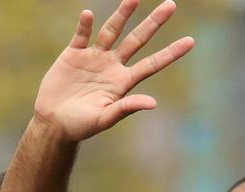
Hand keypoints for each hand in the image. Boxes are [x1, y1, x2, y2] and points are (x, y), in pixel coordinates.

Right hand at [34, 0, 193, 140]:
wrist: (54, 123)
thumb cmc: (80, 126)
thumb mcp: (104, 119)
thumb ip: (127, 107)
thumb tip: (153, 103)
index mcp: (123, 83)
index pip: (152, 64)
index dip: (170, 53)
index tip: (190, 42)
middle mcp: (112, 66)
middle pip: (137, 40)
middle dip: (153, 23)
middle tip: (171, 5)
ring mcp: (94, 58)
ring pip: (112, 31)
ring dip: (123, 14)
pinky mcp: (73, 53)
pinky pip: (82, 34)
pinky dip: (85, 25)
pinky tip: (89, 15)